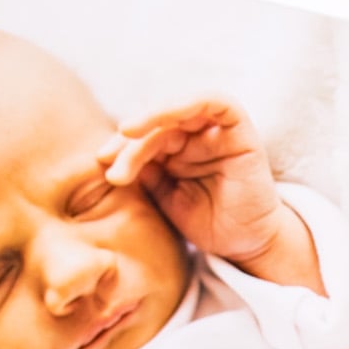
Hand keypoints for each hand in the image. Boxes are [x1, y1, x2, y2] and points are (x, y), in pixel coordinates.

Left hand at [102, 100, 320, 290]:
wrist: (245, 246)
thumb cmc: (209, 222)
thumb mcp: (165, 196)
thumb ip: (145, 170)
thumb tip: (113, 151)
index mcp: (180, 145)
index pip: (145, 133)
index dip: (121, 145)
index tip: (103, 163)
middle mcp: (198, 133)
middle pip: (157, 124)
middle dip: (130, 144)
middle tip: (114, 171)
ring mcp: (218, 130)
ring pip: (176, 112)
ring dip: (148, 126)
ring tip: (126, 148)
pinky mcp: (240, 129)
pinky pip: (215, 102)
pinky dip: (185, 103)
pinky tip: (159, 118)